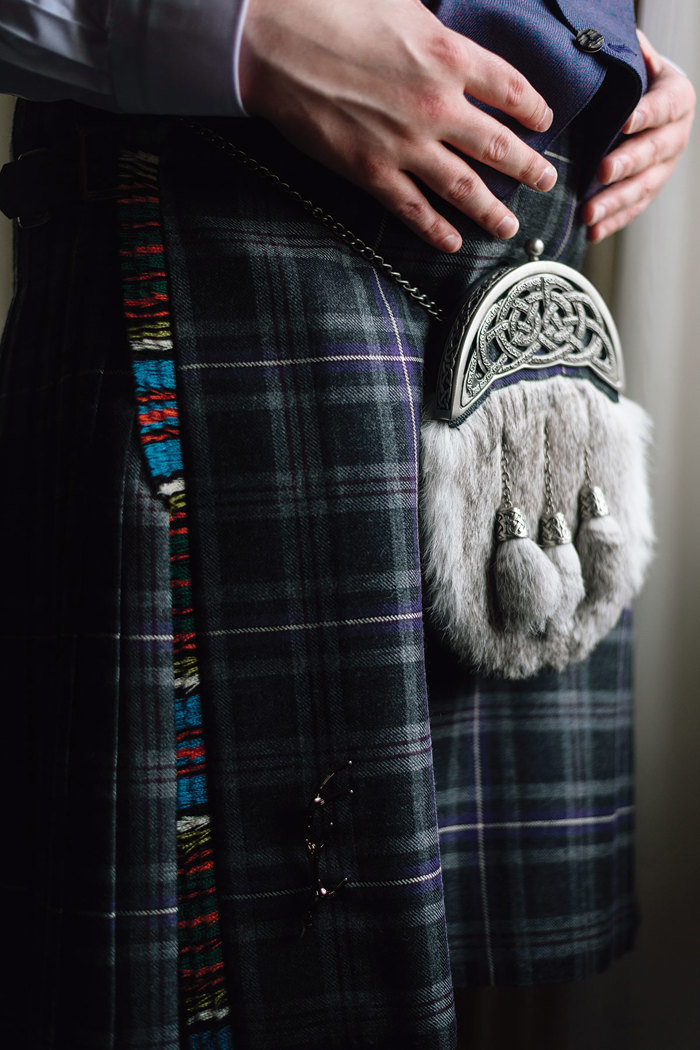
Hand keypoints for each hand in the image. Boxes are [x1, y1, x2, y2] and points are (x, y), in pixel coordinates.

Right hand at [239, 0, 556, 252]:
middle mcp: (437, 105)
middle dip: (529, 169)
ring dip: (492, 211)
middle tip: (546, 183)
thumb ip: (435, 31)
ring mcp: (405, 145)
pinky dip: (436, 230)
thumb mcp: (400, 1)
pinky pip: (413, 209)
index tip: (544, 123)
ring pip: (465, 188)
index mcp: (449, 55)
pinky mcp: (372, 172)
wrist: (274, 42)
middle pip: (499, 145)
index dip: (534, 109)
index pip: (510, 88)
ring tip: (510, 226)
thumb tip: (450, 43)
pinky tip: (453, 242)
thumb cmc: (332, 8)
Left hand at [583, 30, 695, 242]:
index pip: (665, 106)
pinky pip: (633, 209)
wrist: (642, 106)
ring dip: (615, 202)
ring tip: (589, 213)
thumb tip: (608, 38)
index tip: (627, 120)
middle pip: (654, 152)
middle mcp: (675, 135)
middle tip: (603, 172)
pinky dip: (612, 222)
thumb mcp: (636, 62)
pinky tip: (592, 232)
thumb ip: (630, 53)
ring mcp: (664, 167)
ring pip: (642, 188)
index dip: (648, 113)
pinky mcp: (649, 190)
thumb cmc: (634, 82)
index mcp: (676, 98)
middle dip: (627, 164)